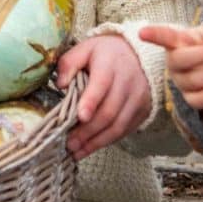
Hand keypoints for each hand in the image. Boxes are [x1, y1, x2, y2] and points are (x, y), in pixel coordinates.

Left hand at [55, 34, 149, 158]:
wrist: (137, 55)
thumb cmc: (104, 54)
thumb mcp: (85, 49)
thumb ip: (69, 63)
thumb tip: (60, 84)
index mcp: (111, 64)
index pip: (102, 84)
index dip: (91, 101)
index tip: (80, 116)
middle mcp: (128, 82)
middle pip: (109, 111)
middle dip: (88, 131)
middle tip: (69, 143)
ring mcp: (137, 99)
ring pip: (118, 125)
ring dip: (96, 142)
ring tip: (77, 152)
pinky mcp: (142, 111)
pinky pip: (125, 130)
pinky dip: (107, 142)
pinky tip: (90, 148)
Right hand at [139, 23, 202, 109]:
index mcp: (177, 41)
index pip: (163, 37)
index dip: (153, 35)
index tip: (142, 32)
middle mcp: (174, 61)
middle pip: (178, 60)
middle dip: (201, 55)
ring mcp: (180, 80)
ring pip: (193, 80)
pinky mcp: (190, 97)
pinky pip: (198, 100)